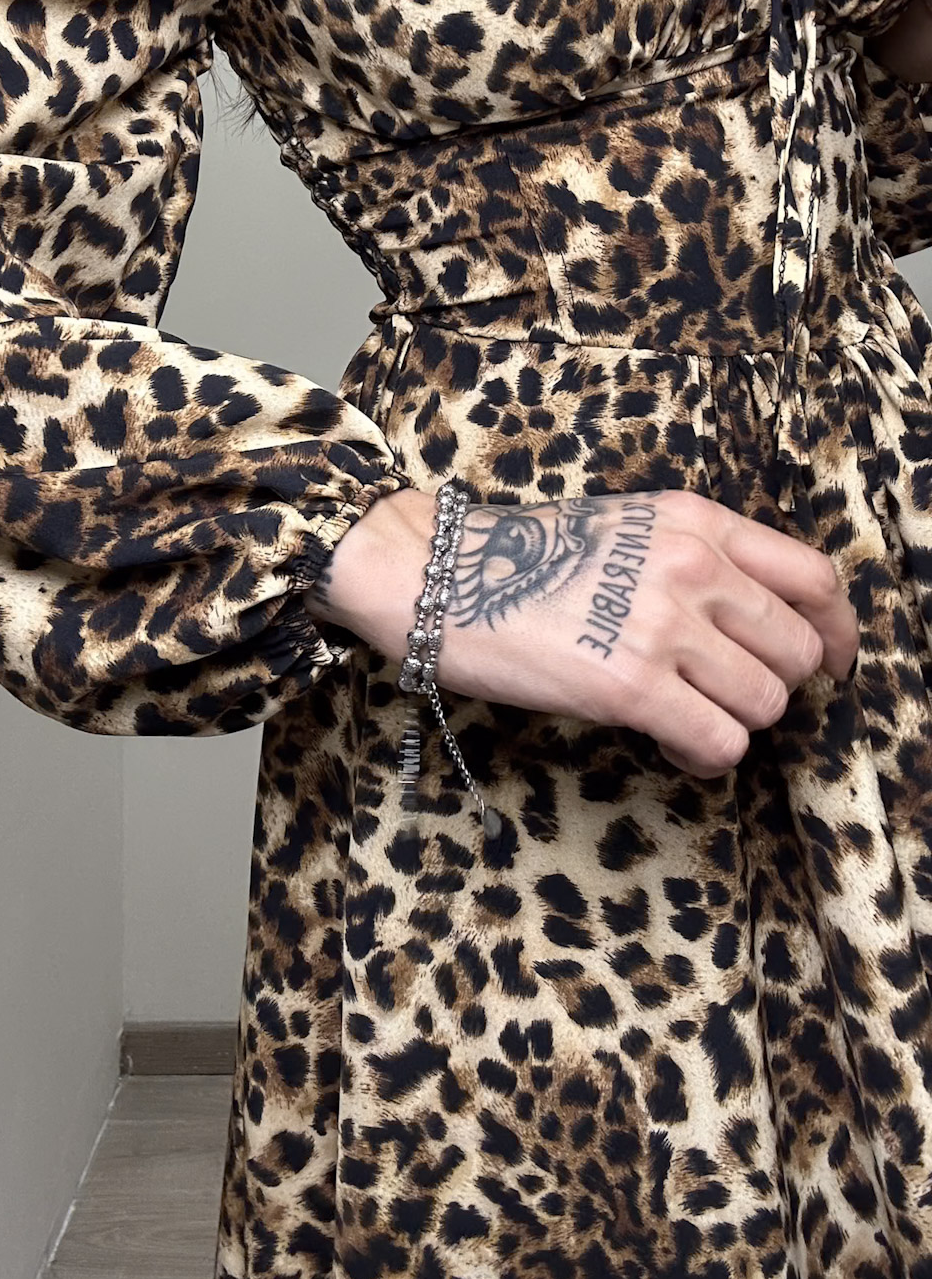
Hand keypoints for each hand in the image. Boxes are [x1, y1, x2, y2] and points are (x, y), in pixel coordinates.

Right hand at [309, 486, 858, 779]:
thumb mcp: (632, 527)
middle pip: (798, 651)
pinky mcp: (632, 685)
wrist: (441, 576)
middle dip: (772, 686)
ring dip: (733, 723)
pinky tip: (668, 741)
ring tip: (687, 718)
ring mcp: (665, 626)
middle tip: (726, 696)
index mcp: (698, 522)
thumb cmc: (527, 558)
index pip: (816, 578)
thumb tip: (761, 621)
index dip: (836, 631)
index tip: (828, 661)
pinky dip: (704, 756)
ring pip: (764, 703)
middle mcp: (694, 567)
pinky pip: (719, 743)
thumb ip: (701, 557)